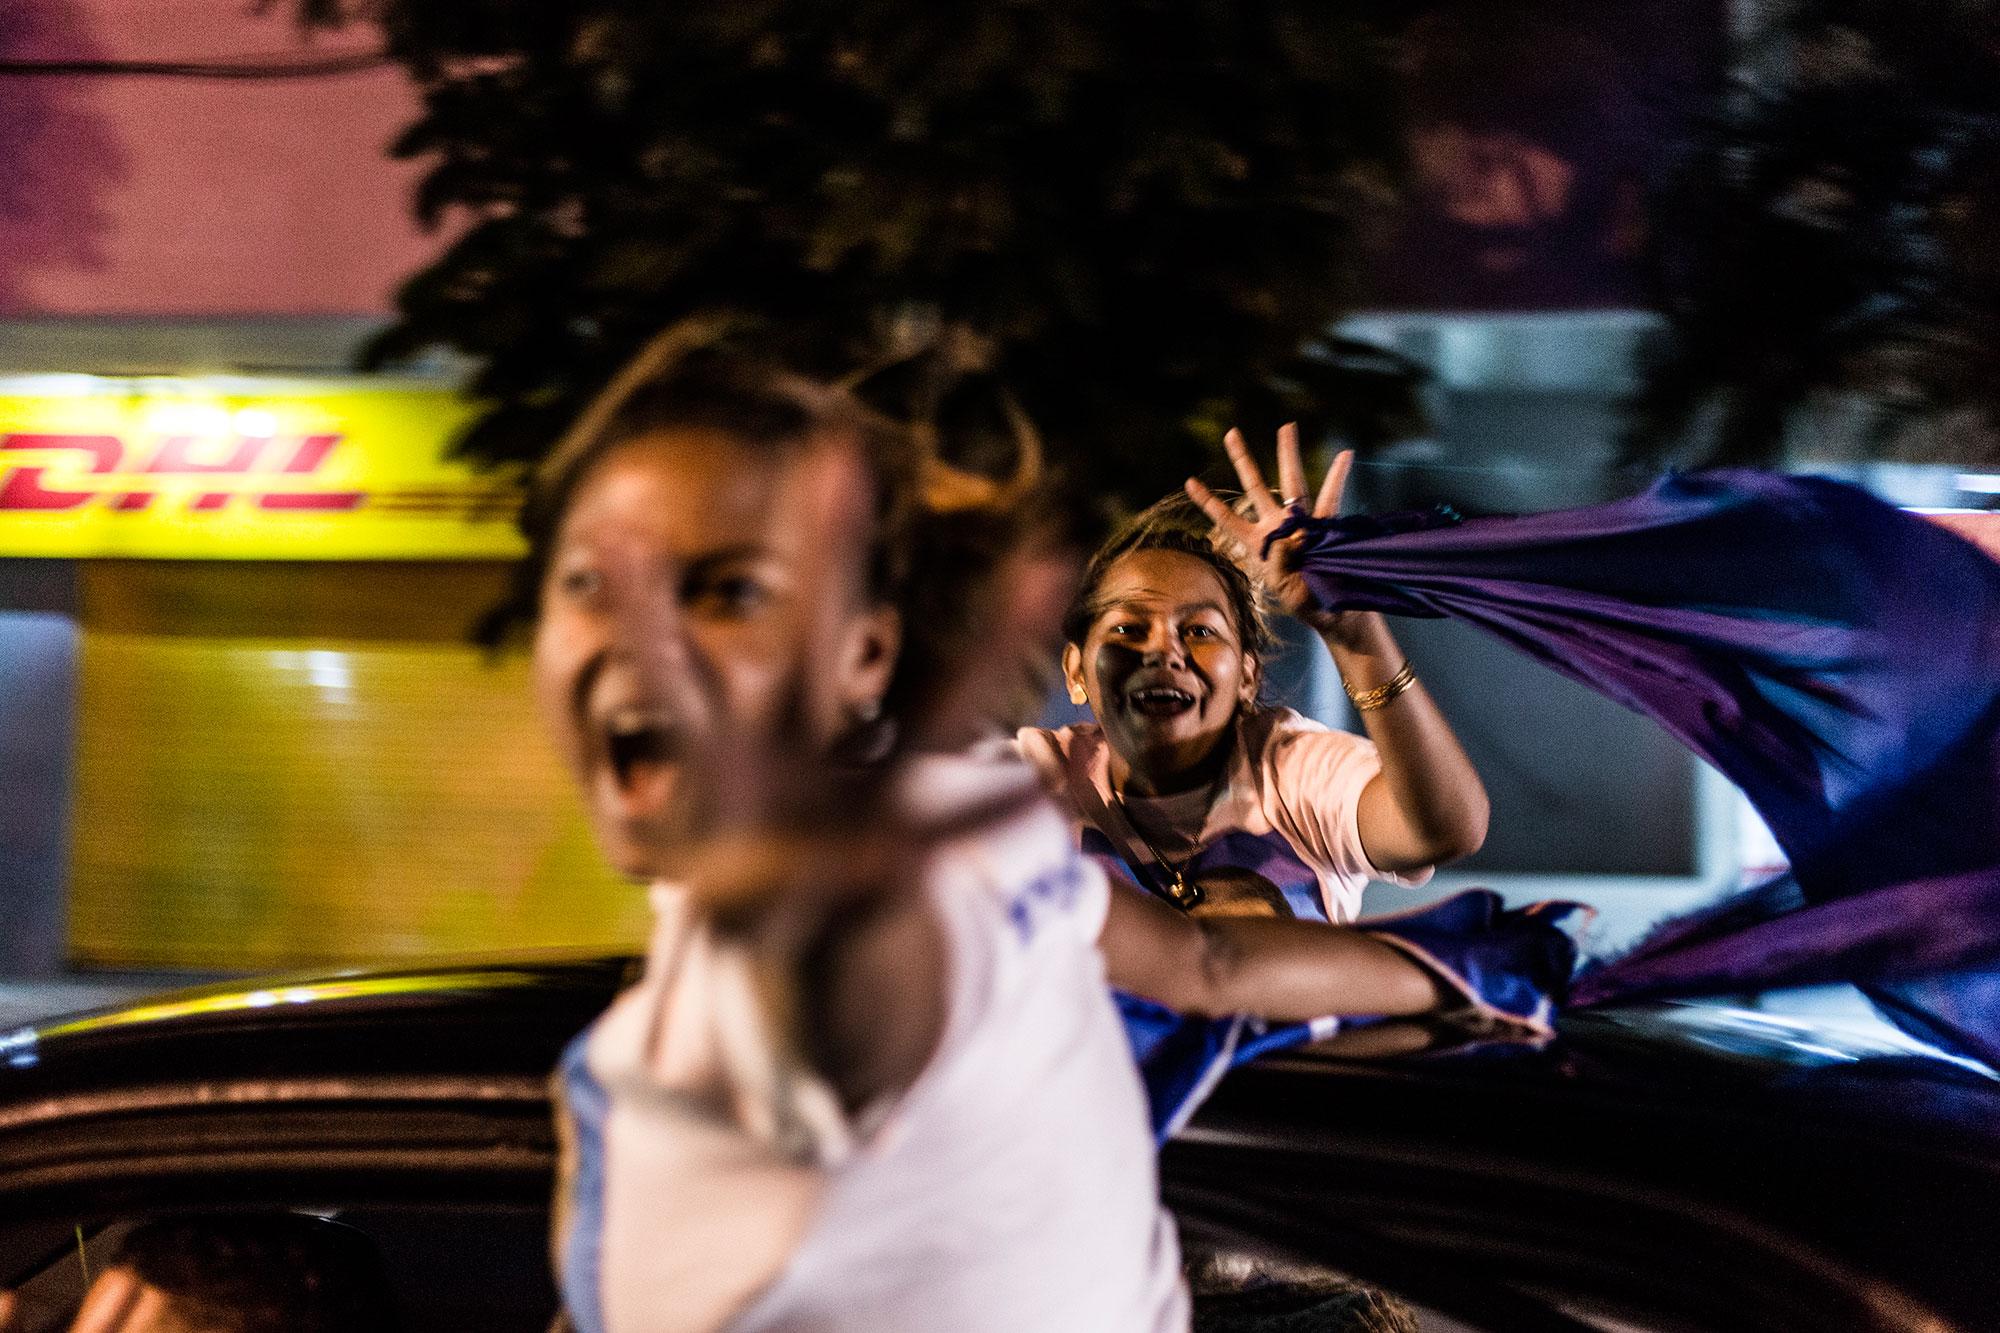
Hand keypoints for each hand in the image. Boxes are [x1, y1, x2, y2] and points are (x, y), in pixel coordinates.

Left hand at [1184, 423, 1358, 639]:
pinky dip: (1338, 477)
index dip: (1209, 502)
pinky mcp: (1327, 526)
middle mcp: (1278, 526)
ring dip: (1288, 454)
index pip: (1228, 519)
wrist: (1335, 610)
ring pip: (1293, 482)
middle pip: (1256, 486)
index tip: (1188, 481)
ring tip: (1286, 427)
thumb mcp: (1282, 587)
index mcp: (1259, 544)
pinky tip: (1345, 454)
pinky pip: (1332, 498)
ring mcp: (1302, 522)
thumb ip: (1277, 563)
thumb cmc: (1306, 601)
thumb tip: (1287, 537)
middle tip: (1231, 432)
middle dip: (1243, 460)